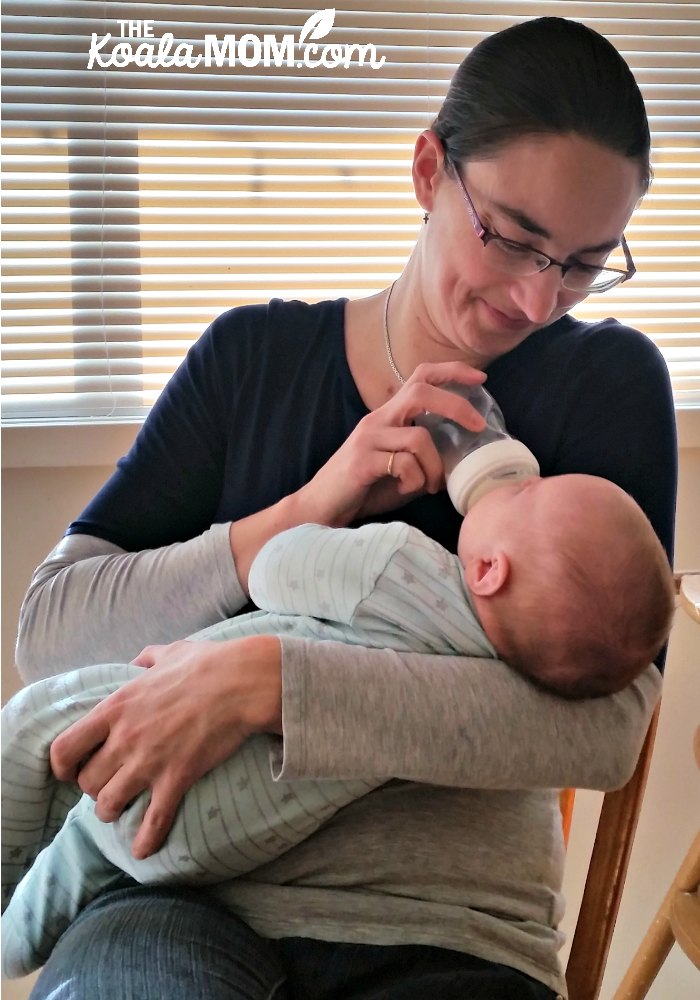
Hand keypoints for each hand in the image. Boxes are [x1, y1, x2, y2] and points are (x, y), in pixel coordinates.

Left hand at [50, 635, 281, 857]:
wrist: (242, 682)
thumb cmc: (207, 664)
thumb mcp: (168, 652)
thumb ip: (146, 659)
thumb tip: (138, 662)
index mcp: (115, 707)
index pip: (64, 748)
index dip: (63, 765)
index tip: (72, 769)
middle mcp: (124, 738)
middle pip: (87, 782)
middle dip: (93, 787)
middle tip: (107, 784)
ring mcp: (149, 762)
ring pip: (109, 805)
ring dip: (112, 810)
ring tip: (120, 808)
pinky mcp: (176, 778)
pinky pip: (153, 821)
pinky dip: (146, 840)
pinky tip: (143, 850)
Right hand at [297, 360, 487, 523]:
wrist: (322, 508)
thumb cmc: (365, 488)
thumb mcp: (399, 466)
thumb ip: (423, 456)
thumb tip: (457, 461)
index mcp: (388, 416)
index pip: (420, 377)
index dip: (451, 372)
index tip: (480, 378)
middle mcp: (378, 419)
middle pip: (421, 392)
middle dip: (456, 405)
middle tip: (478, 426)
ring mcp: (368, 439)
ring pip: (420, 437)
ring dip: (435, 466)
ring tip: (432, 486)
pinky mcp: (362, 462)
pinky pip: (404, 465)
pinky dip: (415, 481)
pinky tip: (406, 491)